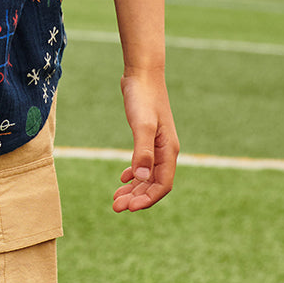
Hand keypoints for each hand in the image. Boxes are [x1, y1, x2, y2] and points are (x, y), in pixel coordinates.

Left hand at [113, 69, 178, 212]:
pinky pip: (143, 164)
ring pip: (147, 176)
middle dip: (137, 198)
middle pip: (154, 184)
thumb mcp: (142, 125)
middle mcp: (165, 151)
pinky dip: (133, 174)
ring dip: (133, 189)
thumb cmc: (143, 98)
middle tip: (116, 207)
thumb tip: (140, 178)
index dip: (147, 199)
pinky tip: (122, 179)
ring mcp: (157, 145)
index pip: (162, 185)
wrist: (142, 74)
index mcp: (168, 151)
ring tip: (115, 200)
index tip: (129, 208)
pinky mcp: (147, 138)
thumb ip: (142, 151)